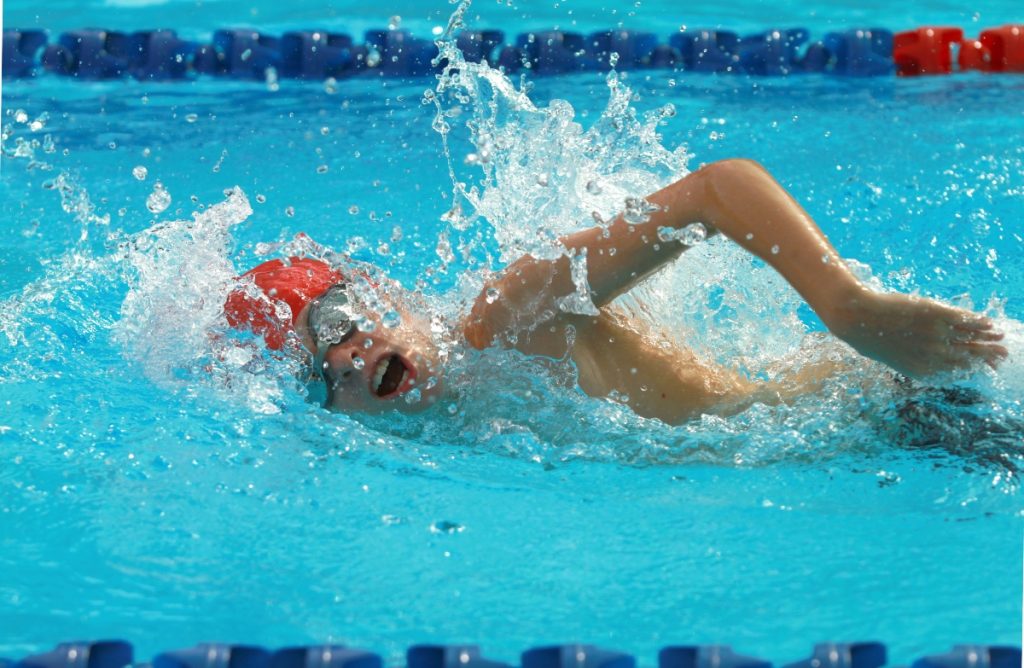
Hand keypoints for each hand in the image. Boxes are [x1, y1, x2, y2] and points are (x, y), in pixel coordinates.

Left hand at [828, 289, 1007, 378]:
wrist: (858, 318)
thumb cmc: (871, 337)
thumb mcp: (893, 356)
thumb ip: (915, 359)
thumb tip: (931, 358)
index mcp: (924, 371)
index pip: (958, 372)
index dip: (974, 368)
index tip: (984, 366)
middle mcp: (935, 356)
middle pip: (970, 357)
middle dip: (988, 356)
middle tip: (1002, 355)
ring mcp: (938, 335)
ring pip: (972, 339)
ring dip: (989, 338)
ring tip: (1000, 337)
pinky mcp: (938, 315)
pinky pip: (966, 320)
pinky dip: (979, 321)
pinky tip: (988, 321)